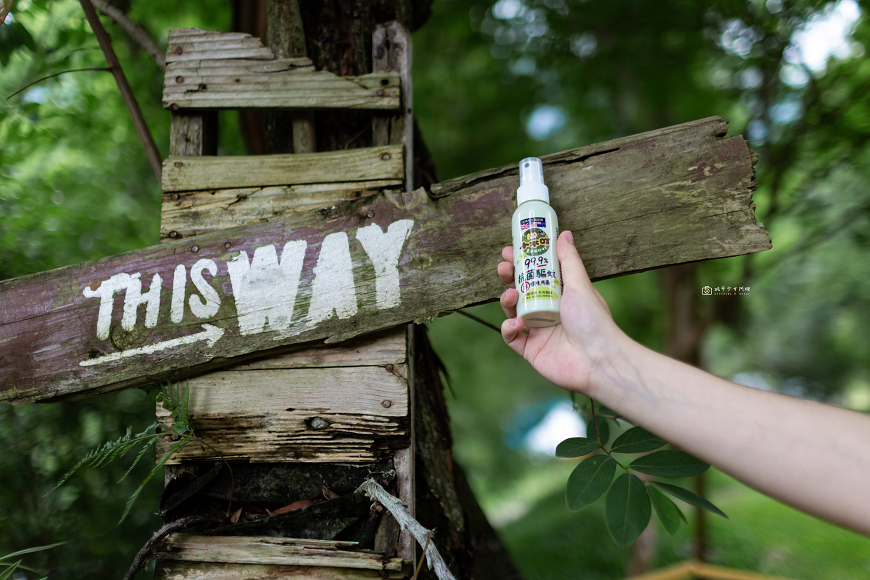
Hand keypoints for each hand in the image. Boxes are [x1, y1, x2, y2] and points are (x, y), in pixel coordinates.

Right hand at [498, 231, 624, 395]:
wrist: (598, 360)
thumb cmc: (594, 322)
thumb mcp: (580, 286)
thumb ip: (569, 260)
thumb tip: (564, 234)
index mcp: (560, 295)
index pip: (536, 274)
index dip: (522, 262)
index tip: (511, 250)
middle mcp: (547, 311)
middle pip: (521, 290)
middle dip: (509, 278)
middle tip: (504, 267)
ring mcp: (538, 331)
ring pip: (512, 311)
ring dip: (507, 300)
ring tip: (511, 294)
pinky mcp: (530, 350)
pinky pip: (511, 337)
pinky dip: (509, 328)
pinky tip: (518, 322)